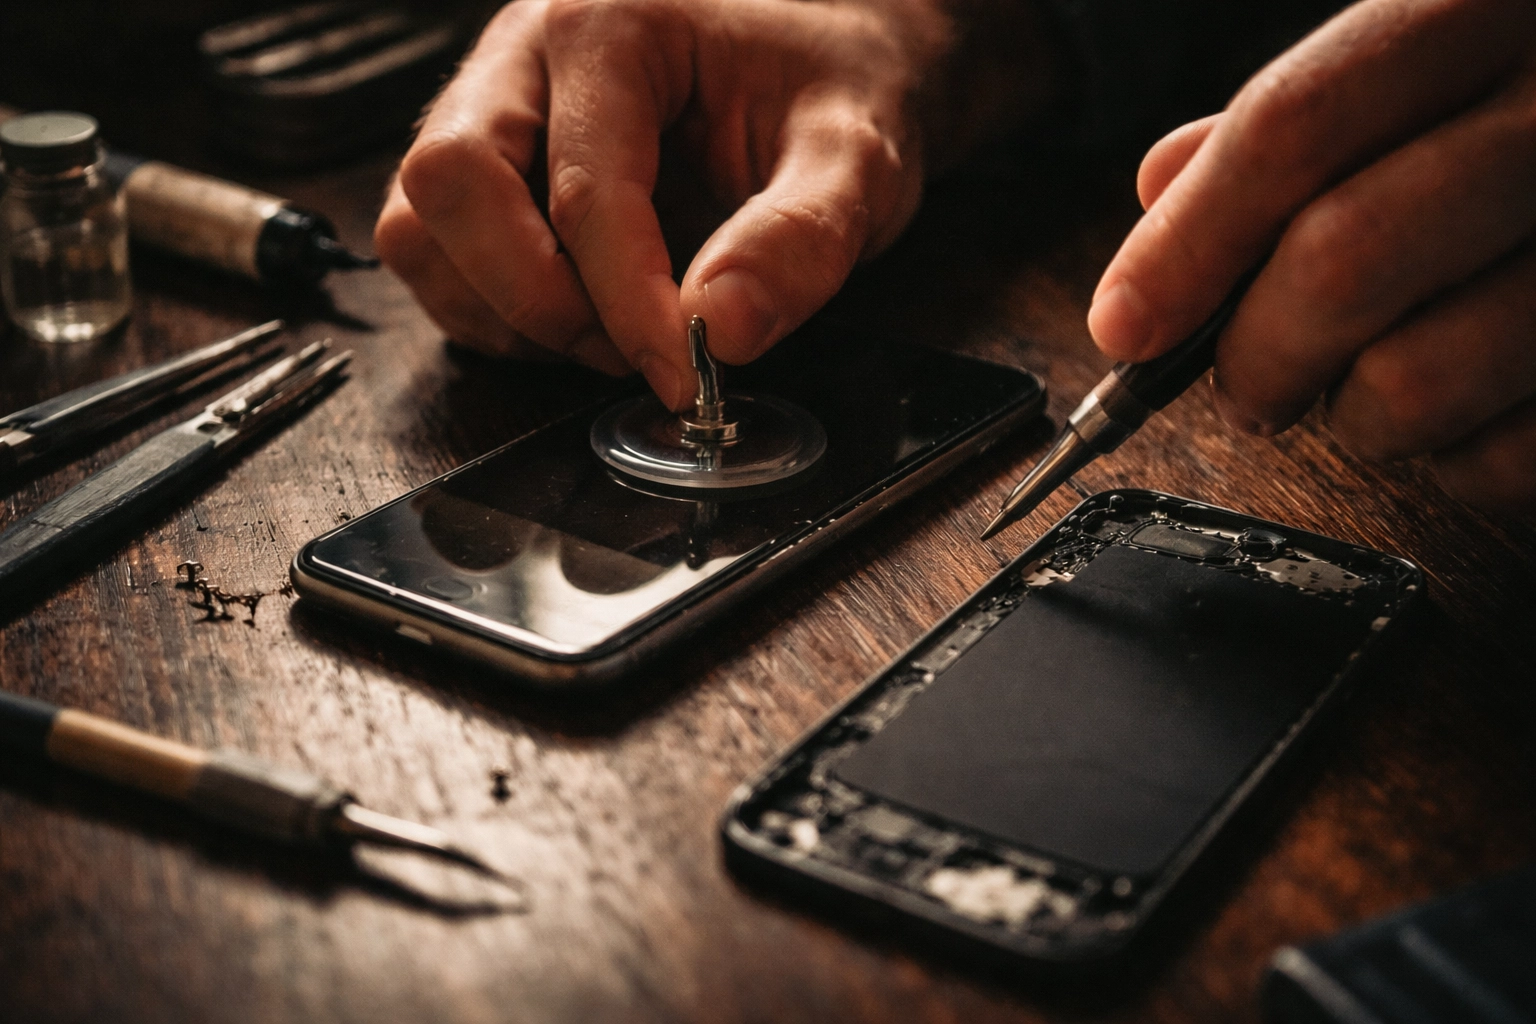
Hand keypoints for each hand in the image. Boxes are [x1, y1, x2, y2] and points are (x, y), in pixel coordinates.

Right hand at [376, 0, 1053, 409]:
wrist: (817, 67)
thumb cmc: (829, 92)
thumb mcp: (856, 156)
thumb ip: (802, 237)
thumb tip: (719, 332)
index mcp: (610, 25)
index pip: (584, 190)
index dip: (630, 306)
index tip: (686, 376)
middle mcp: (522, 56)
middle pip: (450, 184)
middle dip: (538, 300)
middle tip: (634, 351)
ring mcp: (487, 111)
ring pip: (420, 228)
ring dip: (506, 312)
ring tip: (615, 331)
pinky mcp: (480, 172)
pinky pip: (432, 256)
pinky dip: (494, 314)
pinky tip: (583, 318)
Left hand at [1089, 0, 1535, 513]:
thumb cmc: (1533, 106)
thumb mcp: (1434, 56)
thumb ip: (1304, 119)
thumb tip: (1161, 186)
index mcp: (1492, 5)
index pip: (1297, 124)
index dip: (1185, 244)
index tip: (1121, 327)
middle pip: (1339, 262)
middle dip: (1254, 355)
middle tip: (1249, 381)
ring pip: (1413, 383)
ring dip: (1353, 416)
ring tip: (1372, 387)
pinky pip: (1505, 463)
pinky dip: (1456, 461)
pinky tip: (1473, 407)